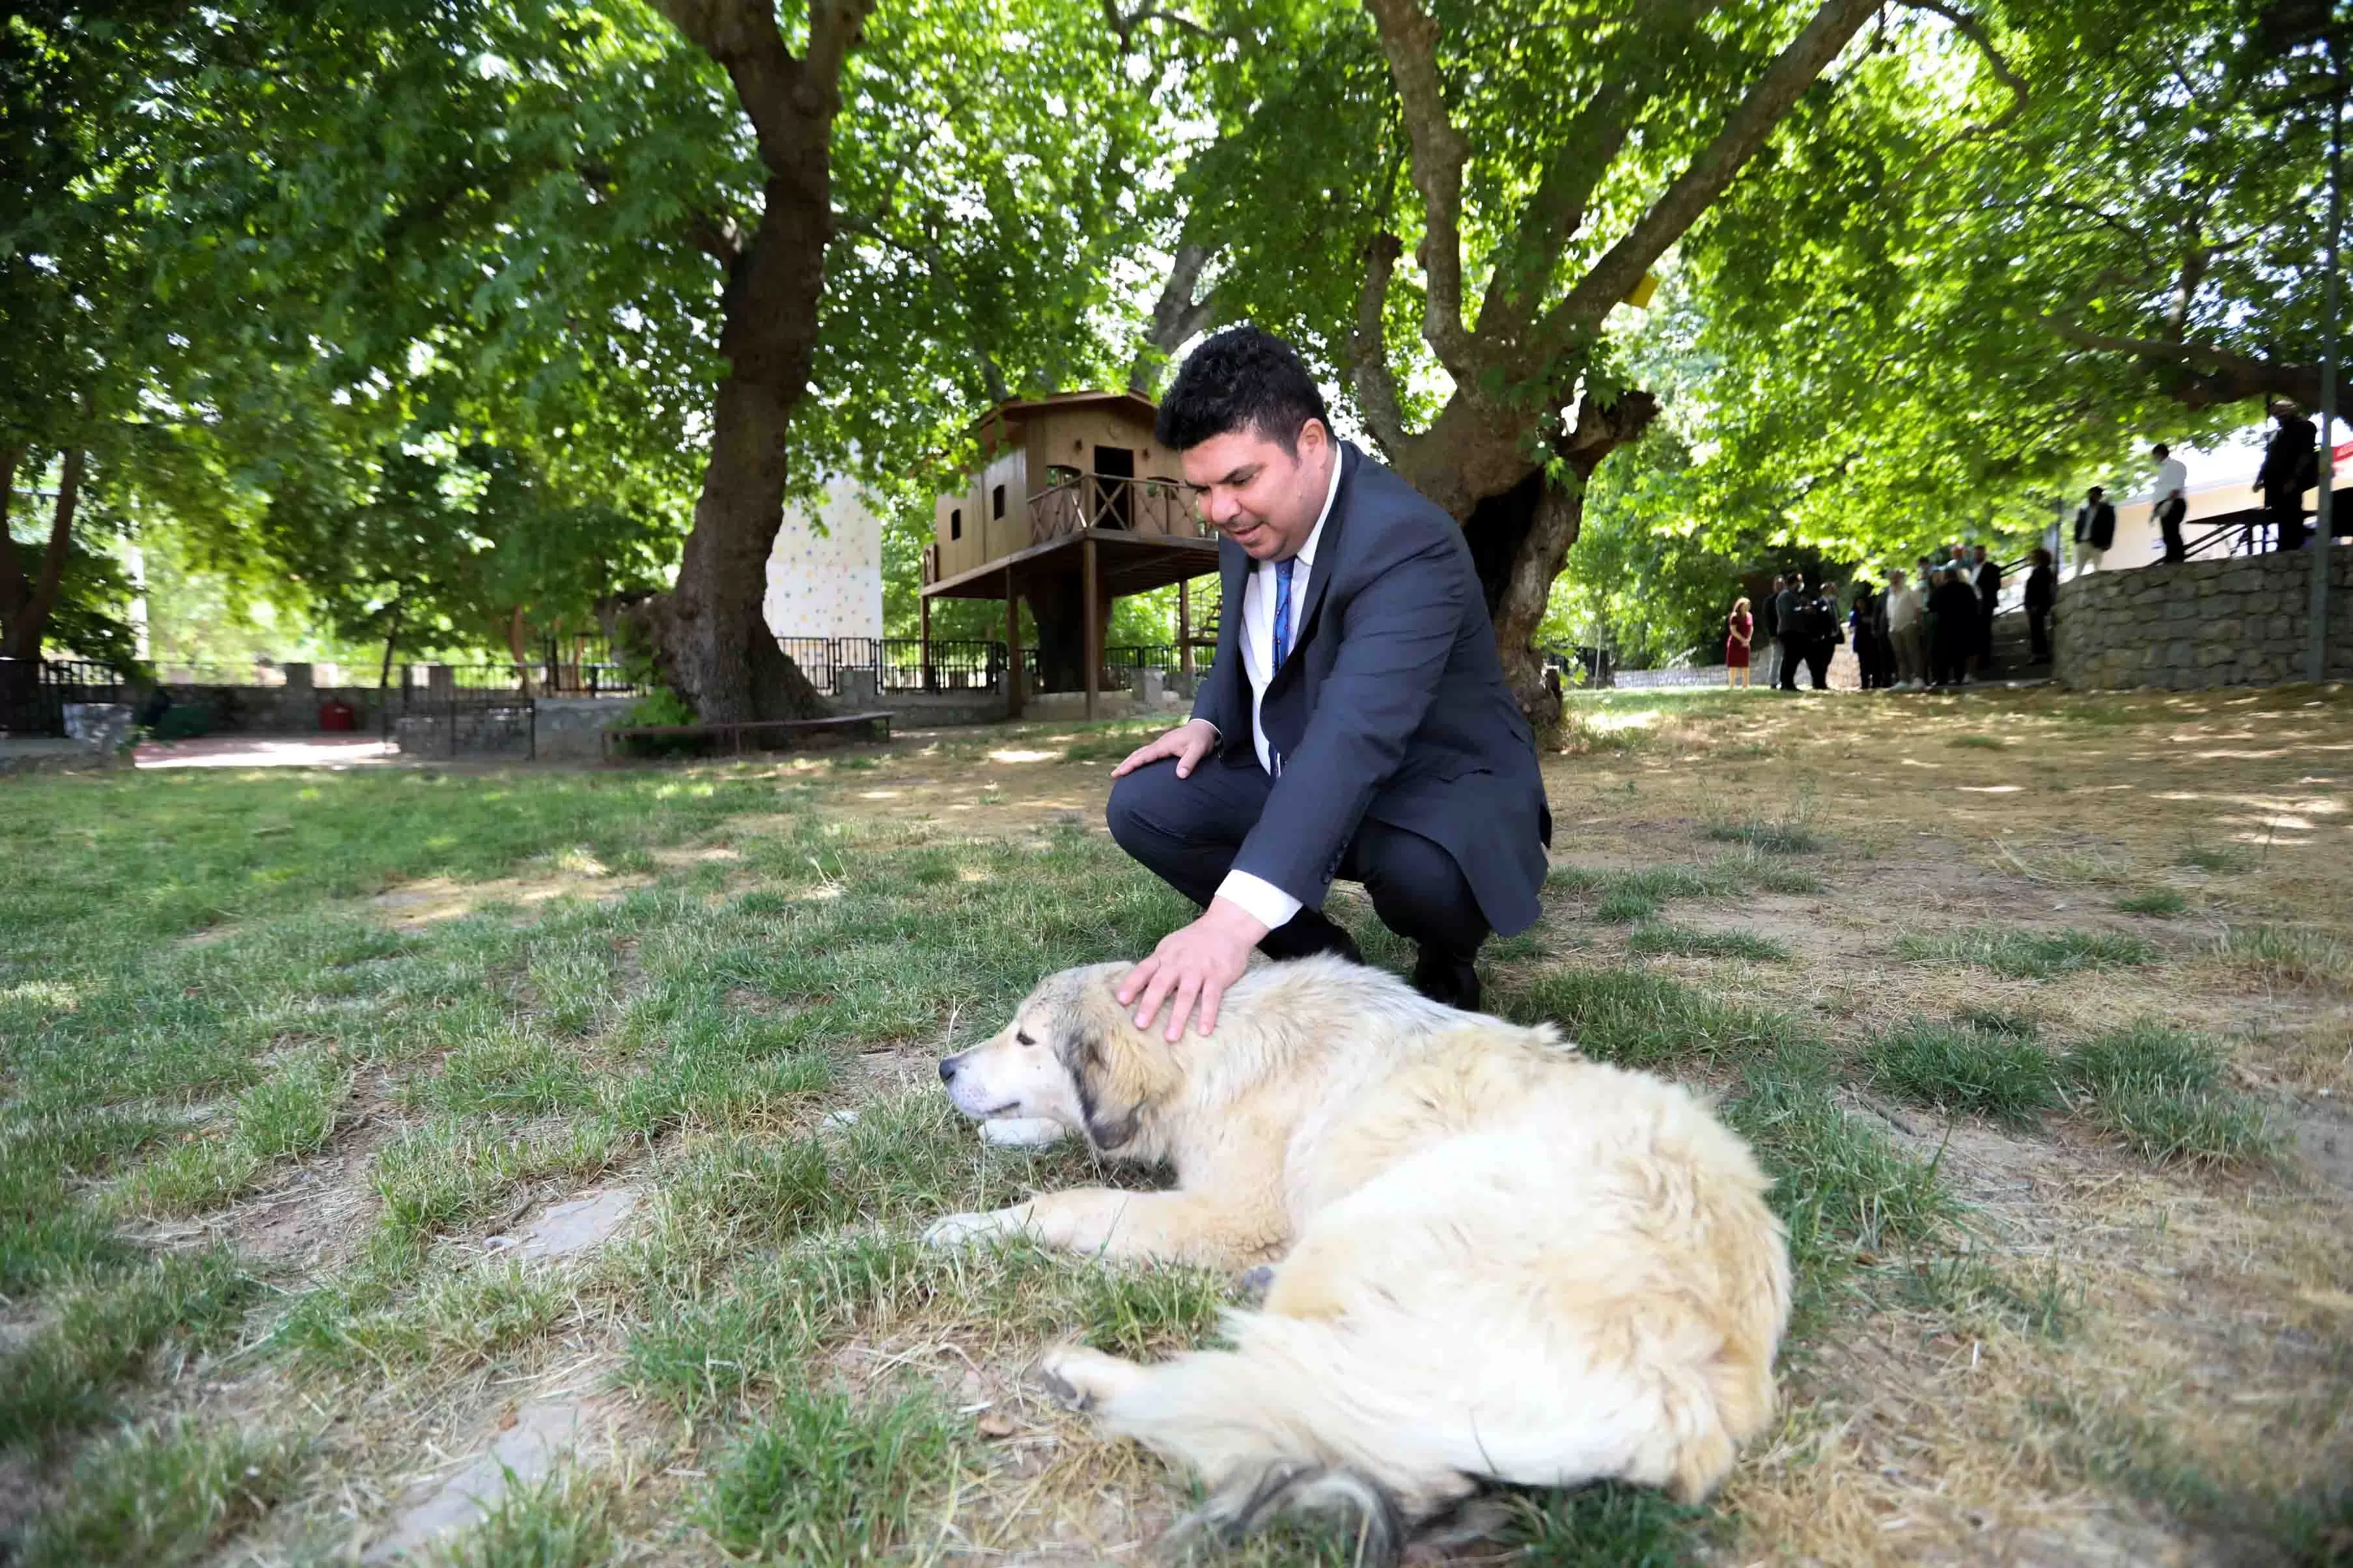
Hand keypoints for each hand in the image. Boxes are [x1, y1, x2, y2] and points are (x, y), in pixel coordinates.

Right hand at [1111, 718, 1217, 779]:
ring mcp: (1161, 744)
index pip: (1144, 756)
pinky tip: (1137, 764)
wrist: (1205, 726)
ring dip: (1130, 761)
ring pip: (1141, 752)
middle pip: (1138, 754)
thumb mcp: (1199, 750)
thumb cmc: (1202, 739)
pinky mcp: (1164, 746)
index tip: (1120, 772)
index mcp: (1164, 745)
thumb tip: (1180, 775)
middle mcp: (1160, 744)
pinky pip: (1147, 752)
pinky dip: (1138, 758)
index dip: (1131, 764)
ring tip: (1120, 771)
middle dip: (1126, 764)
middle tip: (1113, 775)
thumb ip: (1189, 762)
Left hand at [1118, 896, 1265, 1040]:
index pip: (1143, 970)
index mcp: (1164, 956)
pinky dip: (1207, 1015)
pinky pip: (1211, 998)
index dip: (1131, 985)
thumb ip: (1157, 966)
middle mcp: (1178, 963)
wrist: (1226, 926)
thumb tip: (1139, 990)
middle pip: (1161, 984)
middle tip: (1140, 1025)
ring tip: (1170, 1037)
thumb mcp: (1171, 947)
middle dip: (1150, 1005)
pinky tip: (1203, 1031)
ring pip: (1186, 995)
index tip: (1120, 1001)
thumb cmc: (1194, 941)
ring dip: (1178, 1017)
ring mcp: (1198, 970)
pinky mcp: (1218, 976)